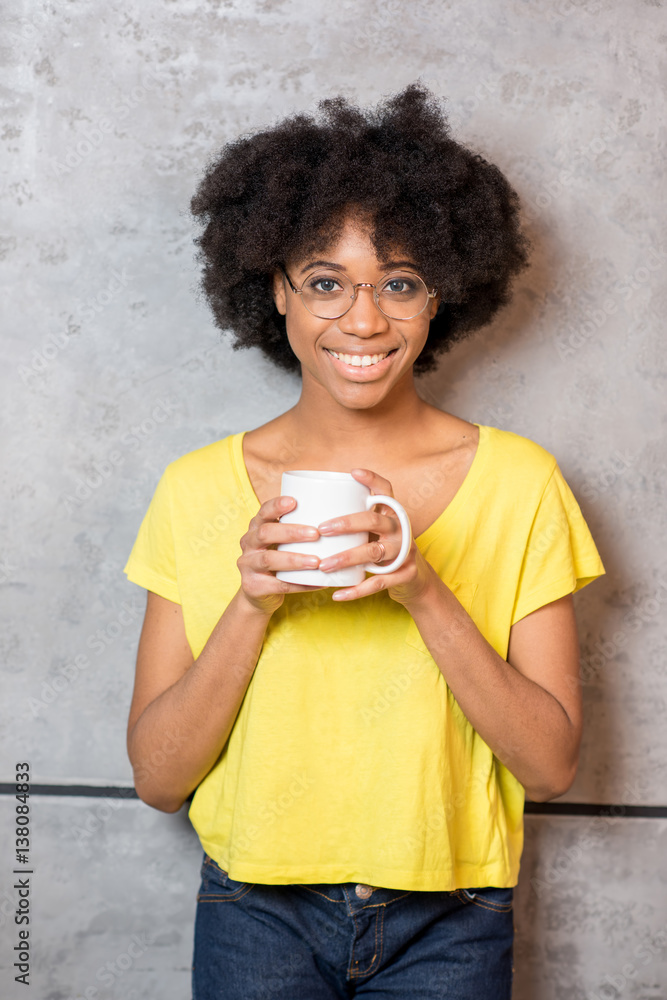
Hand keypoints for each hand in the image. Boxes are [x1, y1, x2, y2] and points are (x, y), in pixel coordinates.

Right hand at [237, 496, 327, 616]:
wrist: (258, 593)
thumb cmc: (279, 559)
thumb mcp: (281, 541)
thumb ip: (299, 528)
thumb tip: (341, 514)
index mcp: (256, 527)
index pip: (262, 511)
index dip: (276, 506)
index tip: (294, 501)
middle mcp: (247, 544)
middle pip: (265, 533)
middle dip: (291, 532)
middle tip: (316, 534)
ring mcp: (248, 565)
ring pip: (269, 560)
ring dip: (295, 559)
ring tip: (317, 561)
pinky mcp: (253, 586)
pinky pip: (278, 585)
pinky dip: (300, 585)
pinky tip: (318, 583)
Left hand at [316, 468, 435, 605]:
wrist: (417, 581)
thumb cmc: (386, 551)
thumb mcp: (378, 532)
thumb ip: (358, 521)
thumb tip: (313, 511)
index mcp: (392, 515)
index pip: (386, 491)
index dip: (372, 480)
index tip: (353, 472)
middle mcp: (400, 529)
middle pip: (373, 520)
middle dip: (346, 523)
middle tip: (321, 529)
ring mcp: (404, 552)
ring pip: (373, 552)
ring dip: (346, 558)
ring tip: (324, 565)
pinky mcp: (405, 574)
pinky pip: (378, 583)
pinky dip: (356, 590)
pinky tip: (337, 594)